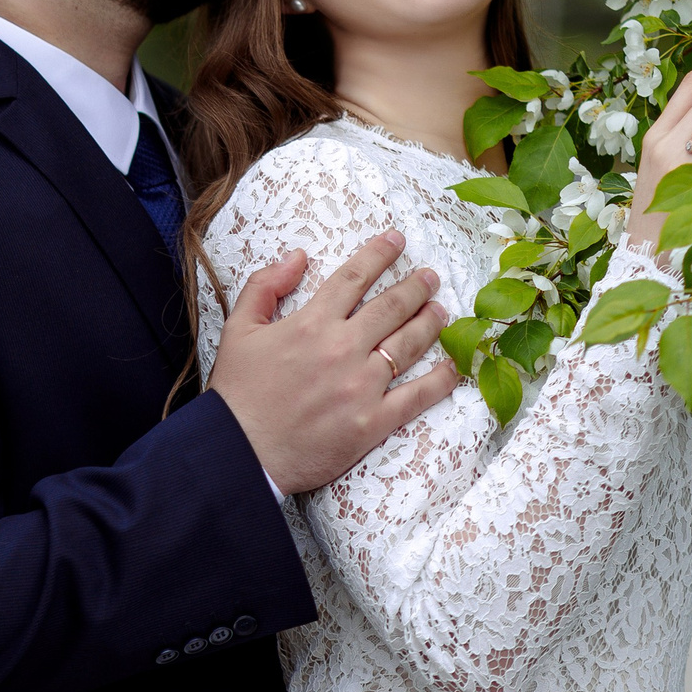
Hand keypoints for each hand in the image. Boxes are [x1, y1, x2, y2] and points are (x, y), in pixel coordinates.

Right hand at [207, 231, 458, 495]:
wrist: (239, 452)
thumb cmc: (237, 392)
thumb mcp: (237, 328)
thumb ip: (265, 286)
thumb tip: (297, 256)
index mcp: (311, 323)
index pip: (354, 278)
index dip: (379, 254)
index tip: (397, 240)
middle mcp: (342, 348)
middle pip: (391, 307)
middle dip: (416, 287)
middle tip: (431, 277)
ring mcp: (361, 386)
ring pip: (408, 344)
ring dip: (430, 323)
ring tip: (443, 311)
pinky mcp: (372, 422)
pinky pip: (416, 397)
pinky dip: (440, 380)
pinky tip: (454, 367)